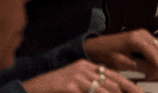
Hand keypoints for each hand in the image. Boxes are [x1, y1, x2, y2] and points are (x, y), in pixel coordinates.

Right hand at [22, 59, 143, 92]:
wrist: (28, 90)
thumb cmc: (53, 91)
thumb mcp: (75, 86)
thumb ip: (92, 89)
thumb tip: (112, 91)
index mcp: (87, 66)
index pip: (113, 75)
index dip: (129, 85)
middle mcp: (84, 68)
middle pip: (112, 81)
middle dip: (127, 91)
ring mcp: (76, 76)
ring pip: (103, 89)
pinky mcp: (69, 85)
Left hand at [84, 29, 157, 80]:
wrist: (96, 48)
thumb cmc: (106, 56)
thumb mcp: (122, 64)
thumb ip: (142, 67)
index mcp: (138, 39)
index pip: (157, 55)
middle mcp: (145, 35)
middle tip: (152, 79)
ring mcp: (147, 36)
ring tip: (148, 75)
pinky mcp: (146, 39)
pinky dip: (156, 61)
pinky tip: (147, 68)